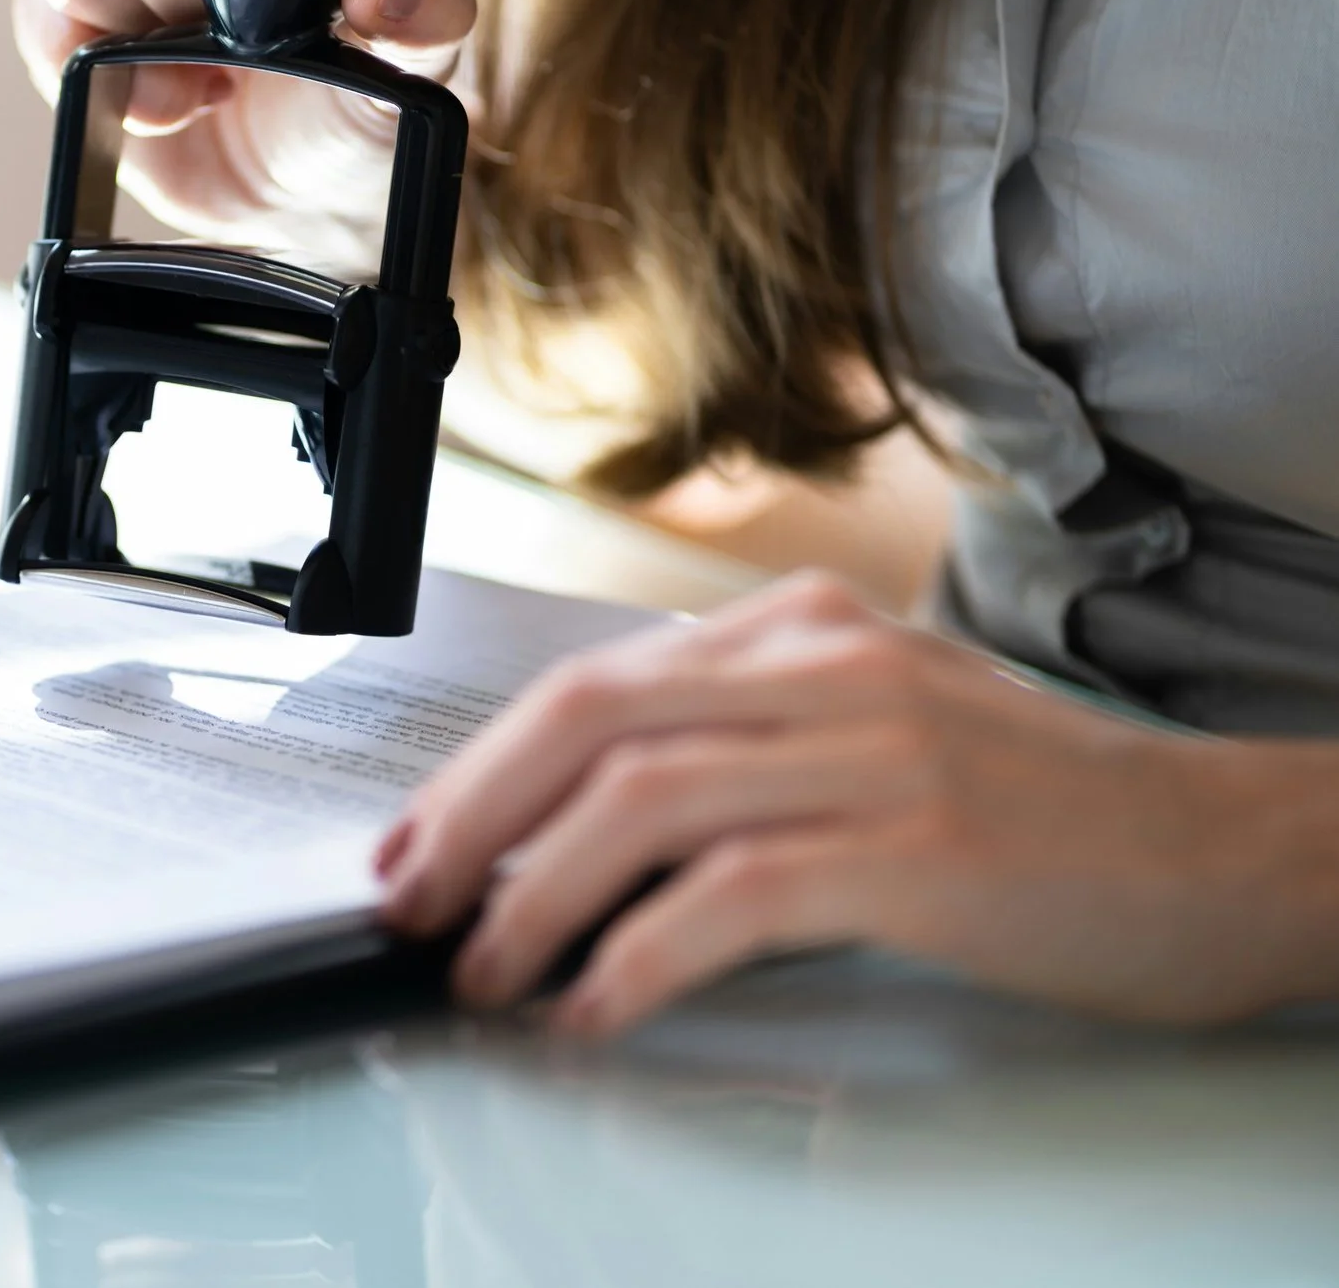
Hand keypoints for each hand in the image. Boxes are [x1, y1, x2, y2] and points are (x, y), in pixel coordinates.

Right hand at [11, 0, 476, 261]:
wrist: (307, 196)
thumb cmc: (360, 101)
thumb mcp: (422, 58)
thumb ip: (430, 6)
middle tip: (235, 28)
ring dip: (136, 25)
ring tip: (209, 66)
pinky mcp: (67, 28)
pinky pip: (44, 30)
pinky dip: (107, 79)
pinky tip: (172, 103)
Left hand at [375, 572, 1338, 1036]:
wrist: (1228, 852)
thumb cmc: (1046, 812)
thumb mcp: (874, 732)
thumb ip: (742, 747)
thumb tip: (584, 832)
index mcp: (798, 630)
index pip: (592, 682)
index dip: (480, 769)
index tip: (415, 844)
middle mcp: (821, 665)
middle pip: (585, 720)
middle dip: (470, 819)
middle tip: (409, 906)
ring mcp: (871, 746)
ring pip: (638, 800)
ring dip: (534, 900)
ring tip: (486, 975)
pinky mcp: (916, 841)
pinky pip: (731, 892)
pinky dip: (637, 955)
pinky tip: (595, 1007)